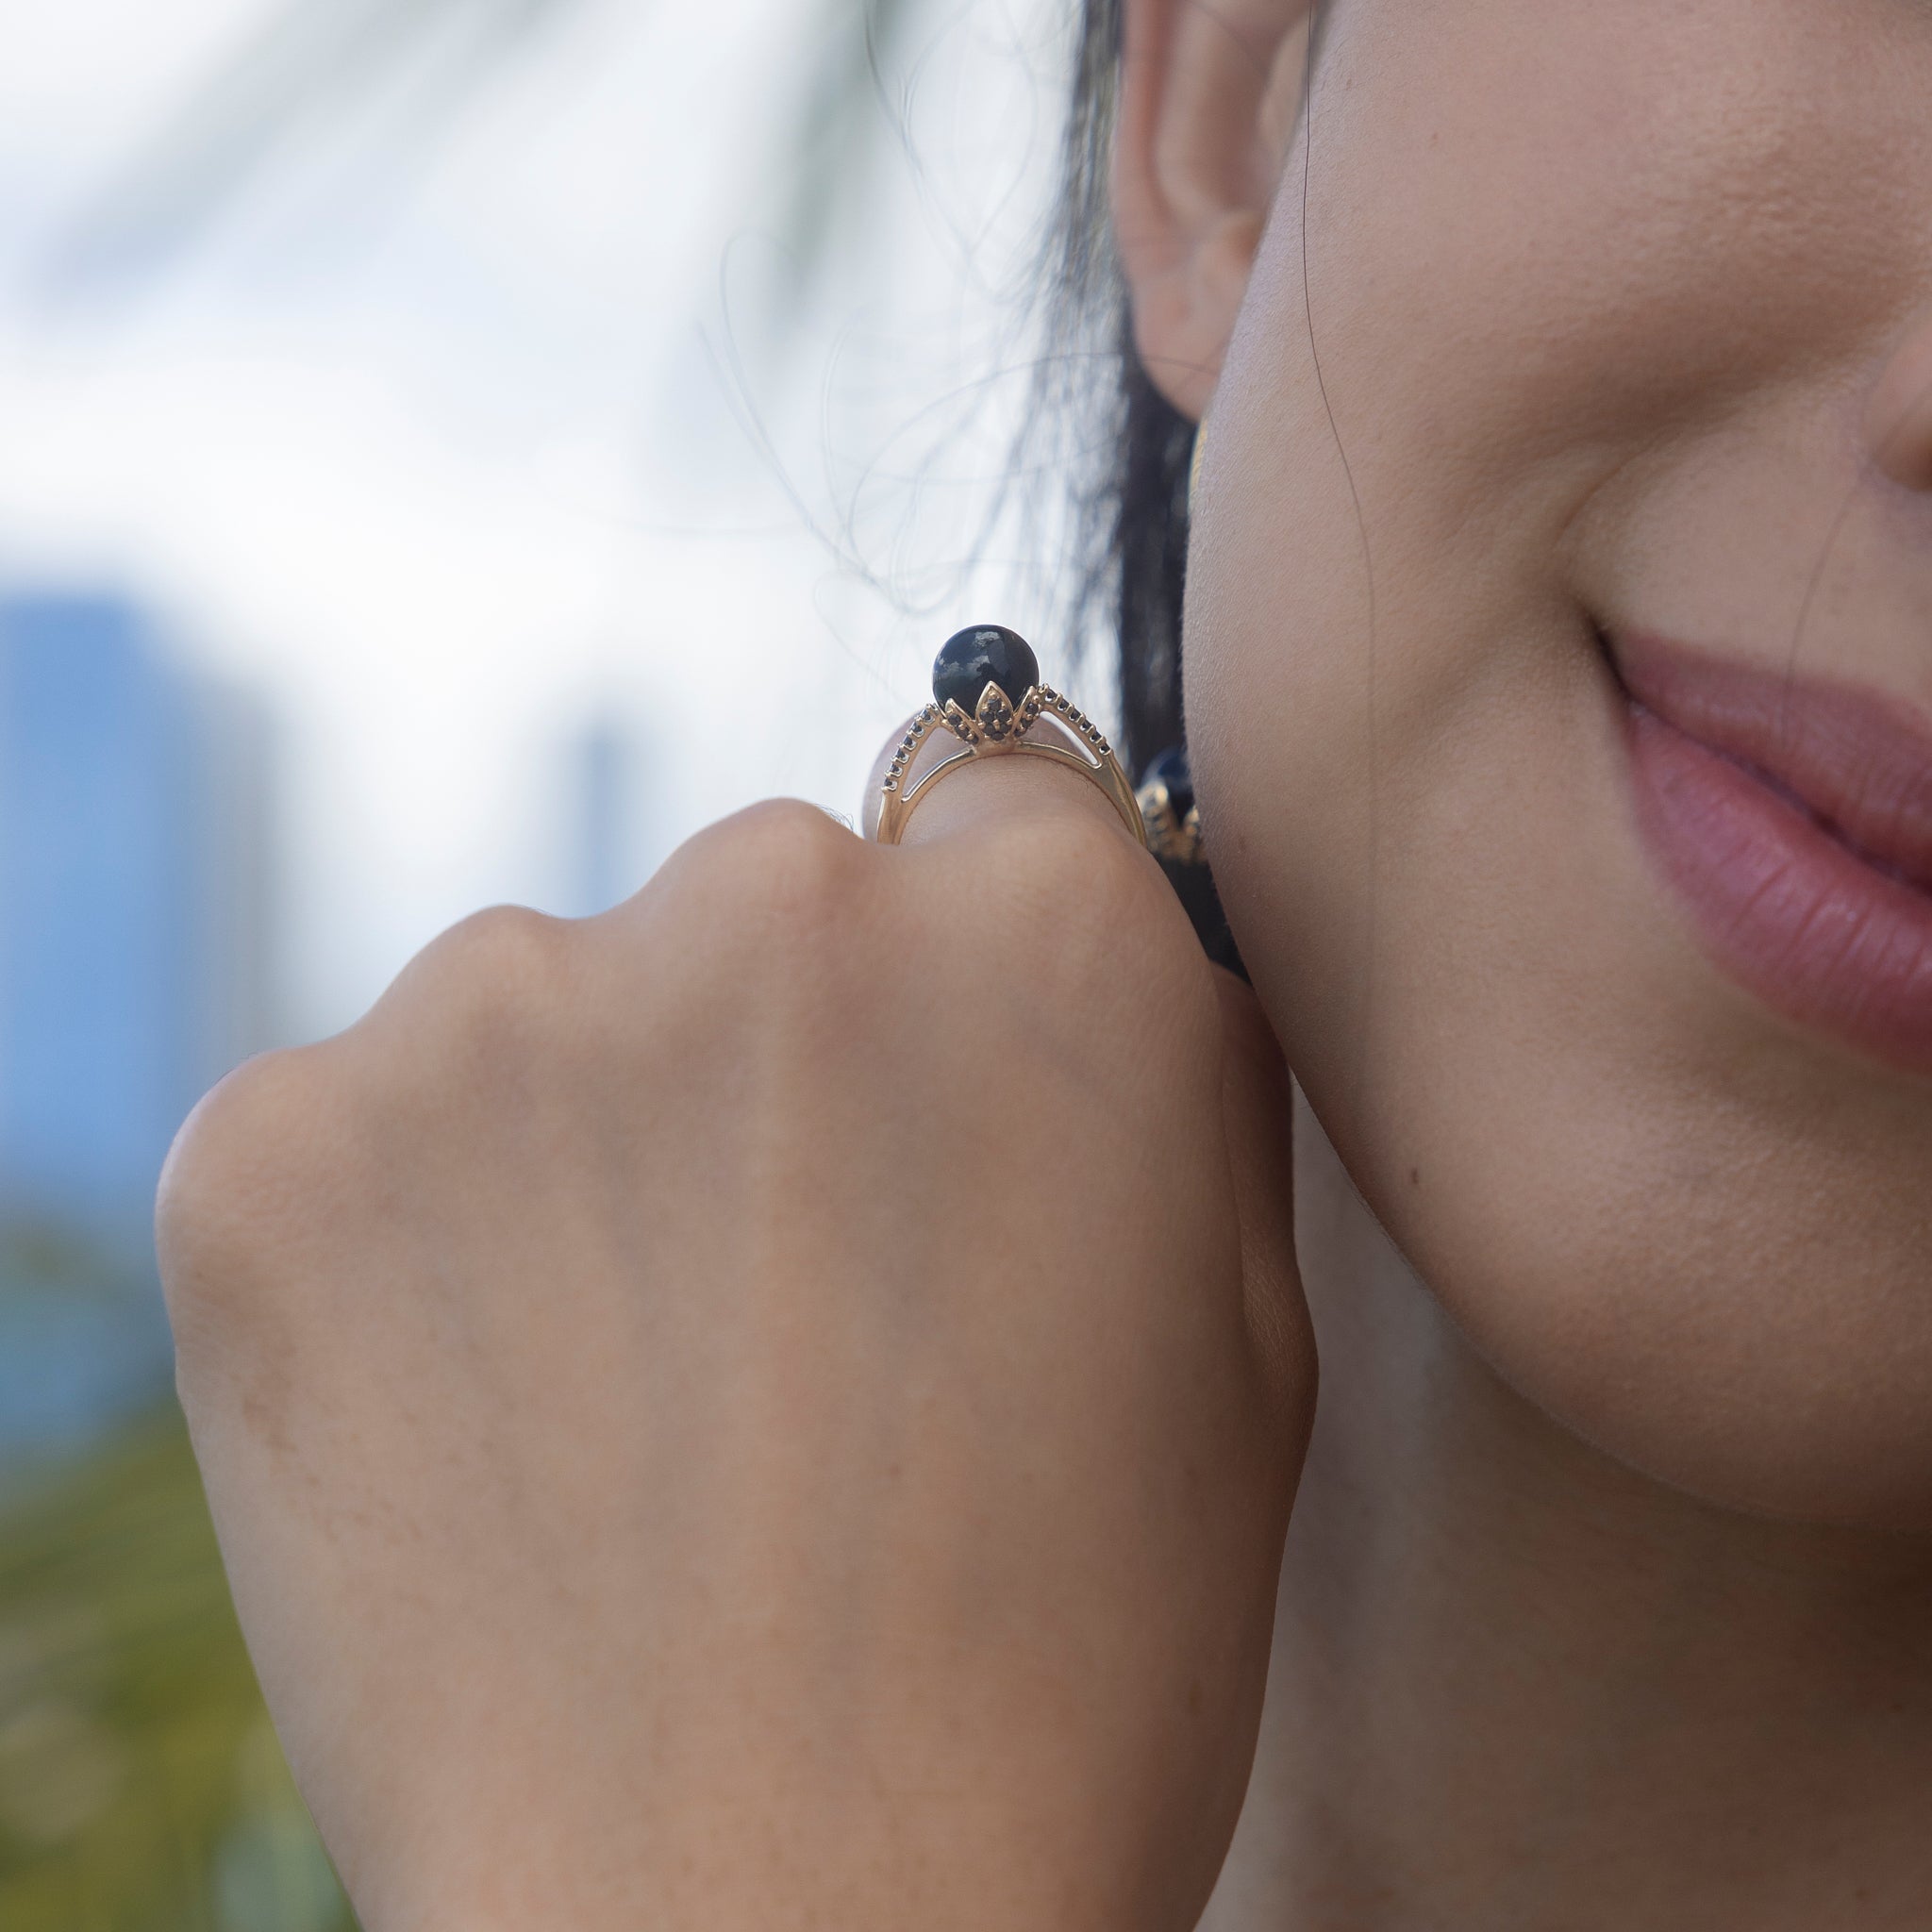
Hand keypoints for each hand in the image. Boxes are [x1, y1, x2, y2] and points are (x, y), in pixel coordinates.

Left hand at [157, 750, 1314, 1931]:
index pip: (998, 806)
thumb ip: (1165, 1068)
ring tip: (650, 1390)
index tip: (944, 1098)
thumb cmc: (1063, 1664)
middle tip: (801, 1296)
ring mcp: (496, 1005)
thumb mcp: (1240, 1332)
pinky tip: (500, 1419)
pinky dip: (425, 1235)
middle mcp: (767, 899)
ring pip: (567, 1001)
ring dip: (604, 1134)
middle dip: (795, 1051)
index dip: (979, 971)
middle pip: (777, 898)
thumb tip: (1074, 936)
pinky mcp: (281, 1143)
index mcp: (1033, 929)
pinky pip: (377, 1120)